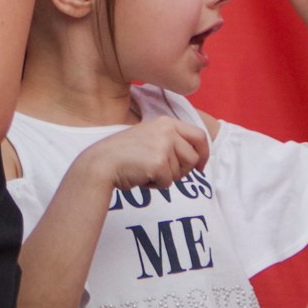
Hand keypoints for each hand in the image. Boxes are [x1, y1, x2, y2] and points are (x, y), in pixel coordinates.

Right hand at [89, 115, 210, 193]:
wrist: (102, 162)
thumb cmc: (125, 154)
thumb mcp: (150, 137)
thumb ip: (171, 141)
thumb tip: (197, 158)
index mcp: (166, 122)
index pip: (199, 135)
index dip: (204, 153)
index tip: (200, 166)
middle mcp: (167, 130)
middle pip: (193, 158)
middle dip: (182, 170)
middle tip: (162, 172)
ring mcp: (163, 146)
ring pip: (181, 172)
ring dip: (166, 178)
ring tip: (146, 170)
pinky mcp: (158, 163)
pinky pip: (168, 183)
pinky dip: (156, 185)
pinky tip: (141, 176)